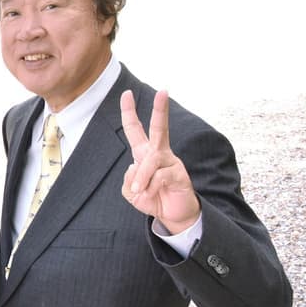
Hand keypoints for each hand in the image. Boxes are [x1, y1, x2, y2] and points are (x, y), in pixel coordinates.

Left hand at [120, 89, 200, 233]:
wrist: (172, 215)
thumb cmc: (151, 199)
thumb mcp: (131, 191)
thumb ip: (128, 180)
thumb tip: (135, 168)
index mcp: (144, 153)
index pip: (135, 129)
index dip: (129, 113)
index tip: (126, 94)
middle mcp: (159, 153)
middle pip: (159, 128)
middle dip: (161, 110)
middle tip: (164, 91)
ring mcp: (171, 162)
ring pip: (150, 160)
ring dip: (141, 177)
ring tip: (139, 190)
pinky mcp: (179, 174)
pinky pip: (159, 176)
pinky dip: (150, 187)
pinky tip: (151, 194)